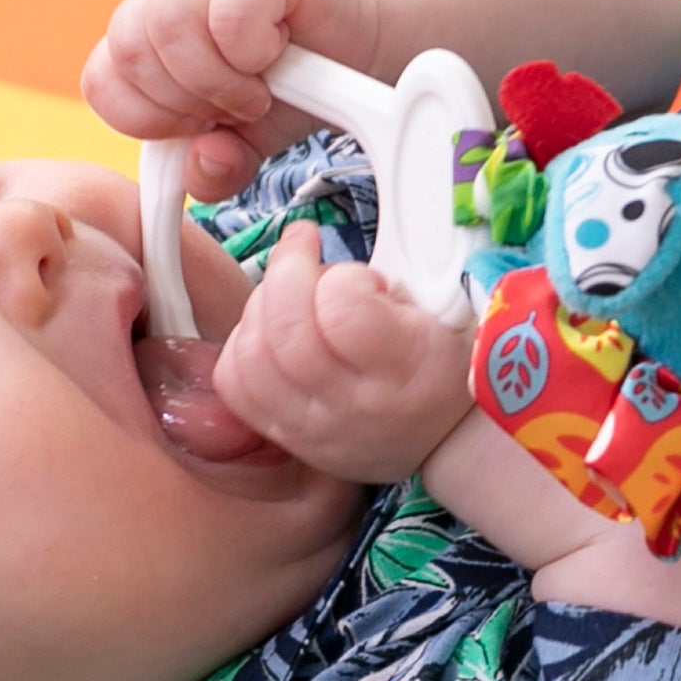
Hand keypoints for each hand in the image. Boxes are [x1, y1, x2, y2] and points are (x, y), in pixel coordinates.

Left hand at [86, 0, 381, 196]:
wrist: (357, 39)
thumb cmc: (296, 86)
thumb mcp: (249, 143)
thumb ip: (216, 168)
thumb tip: (203, 166)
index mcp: (147, 38)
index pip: (102, 81)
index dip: (146, 118)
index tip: (197, 126)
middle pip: (129, 50)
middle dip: (185, 99)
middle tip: (236, 105)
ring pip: (167, 24)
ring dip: (219, 78)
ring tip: (258, 86)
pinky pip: (228, 9)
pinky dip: (251, 47)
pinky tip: (274, 49)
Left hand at [212, 226, 474, 484]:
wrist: (442, 439)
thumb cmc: (445, 361)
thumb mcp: (448, 313)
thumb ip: (404, 271)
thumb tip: (351, 241)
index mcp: (407, 371)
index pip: (343, 310)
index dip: (343, 275)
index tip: (363, 275)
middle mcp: (352, 407)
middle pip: (285, 329)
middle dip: (287, 268)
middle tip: (306, 249)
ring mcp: (309, 428)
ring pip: (250, 352)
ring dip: (261, 304)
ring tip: (292, 294)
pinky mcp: (280, 434)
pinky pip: (233, 382)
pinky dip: (243, 343)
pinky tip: (270, 329)